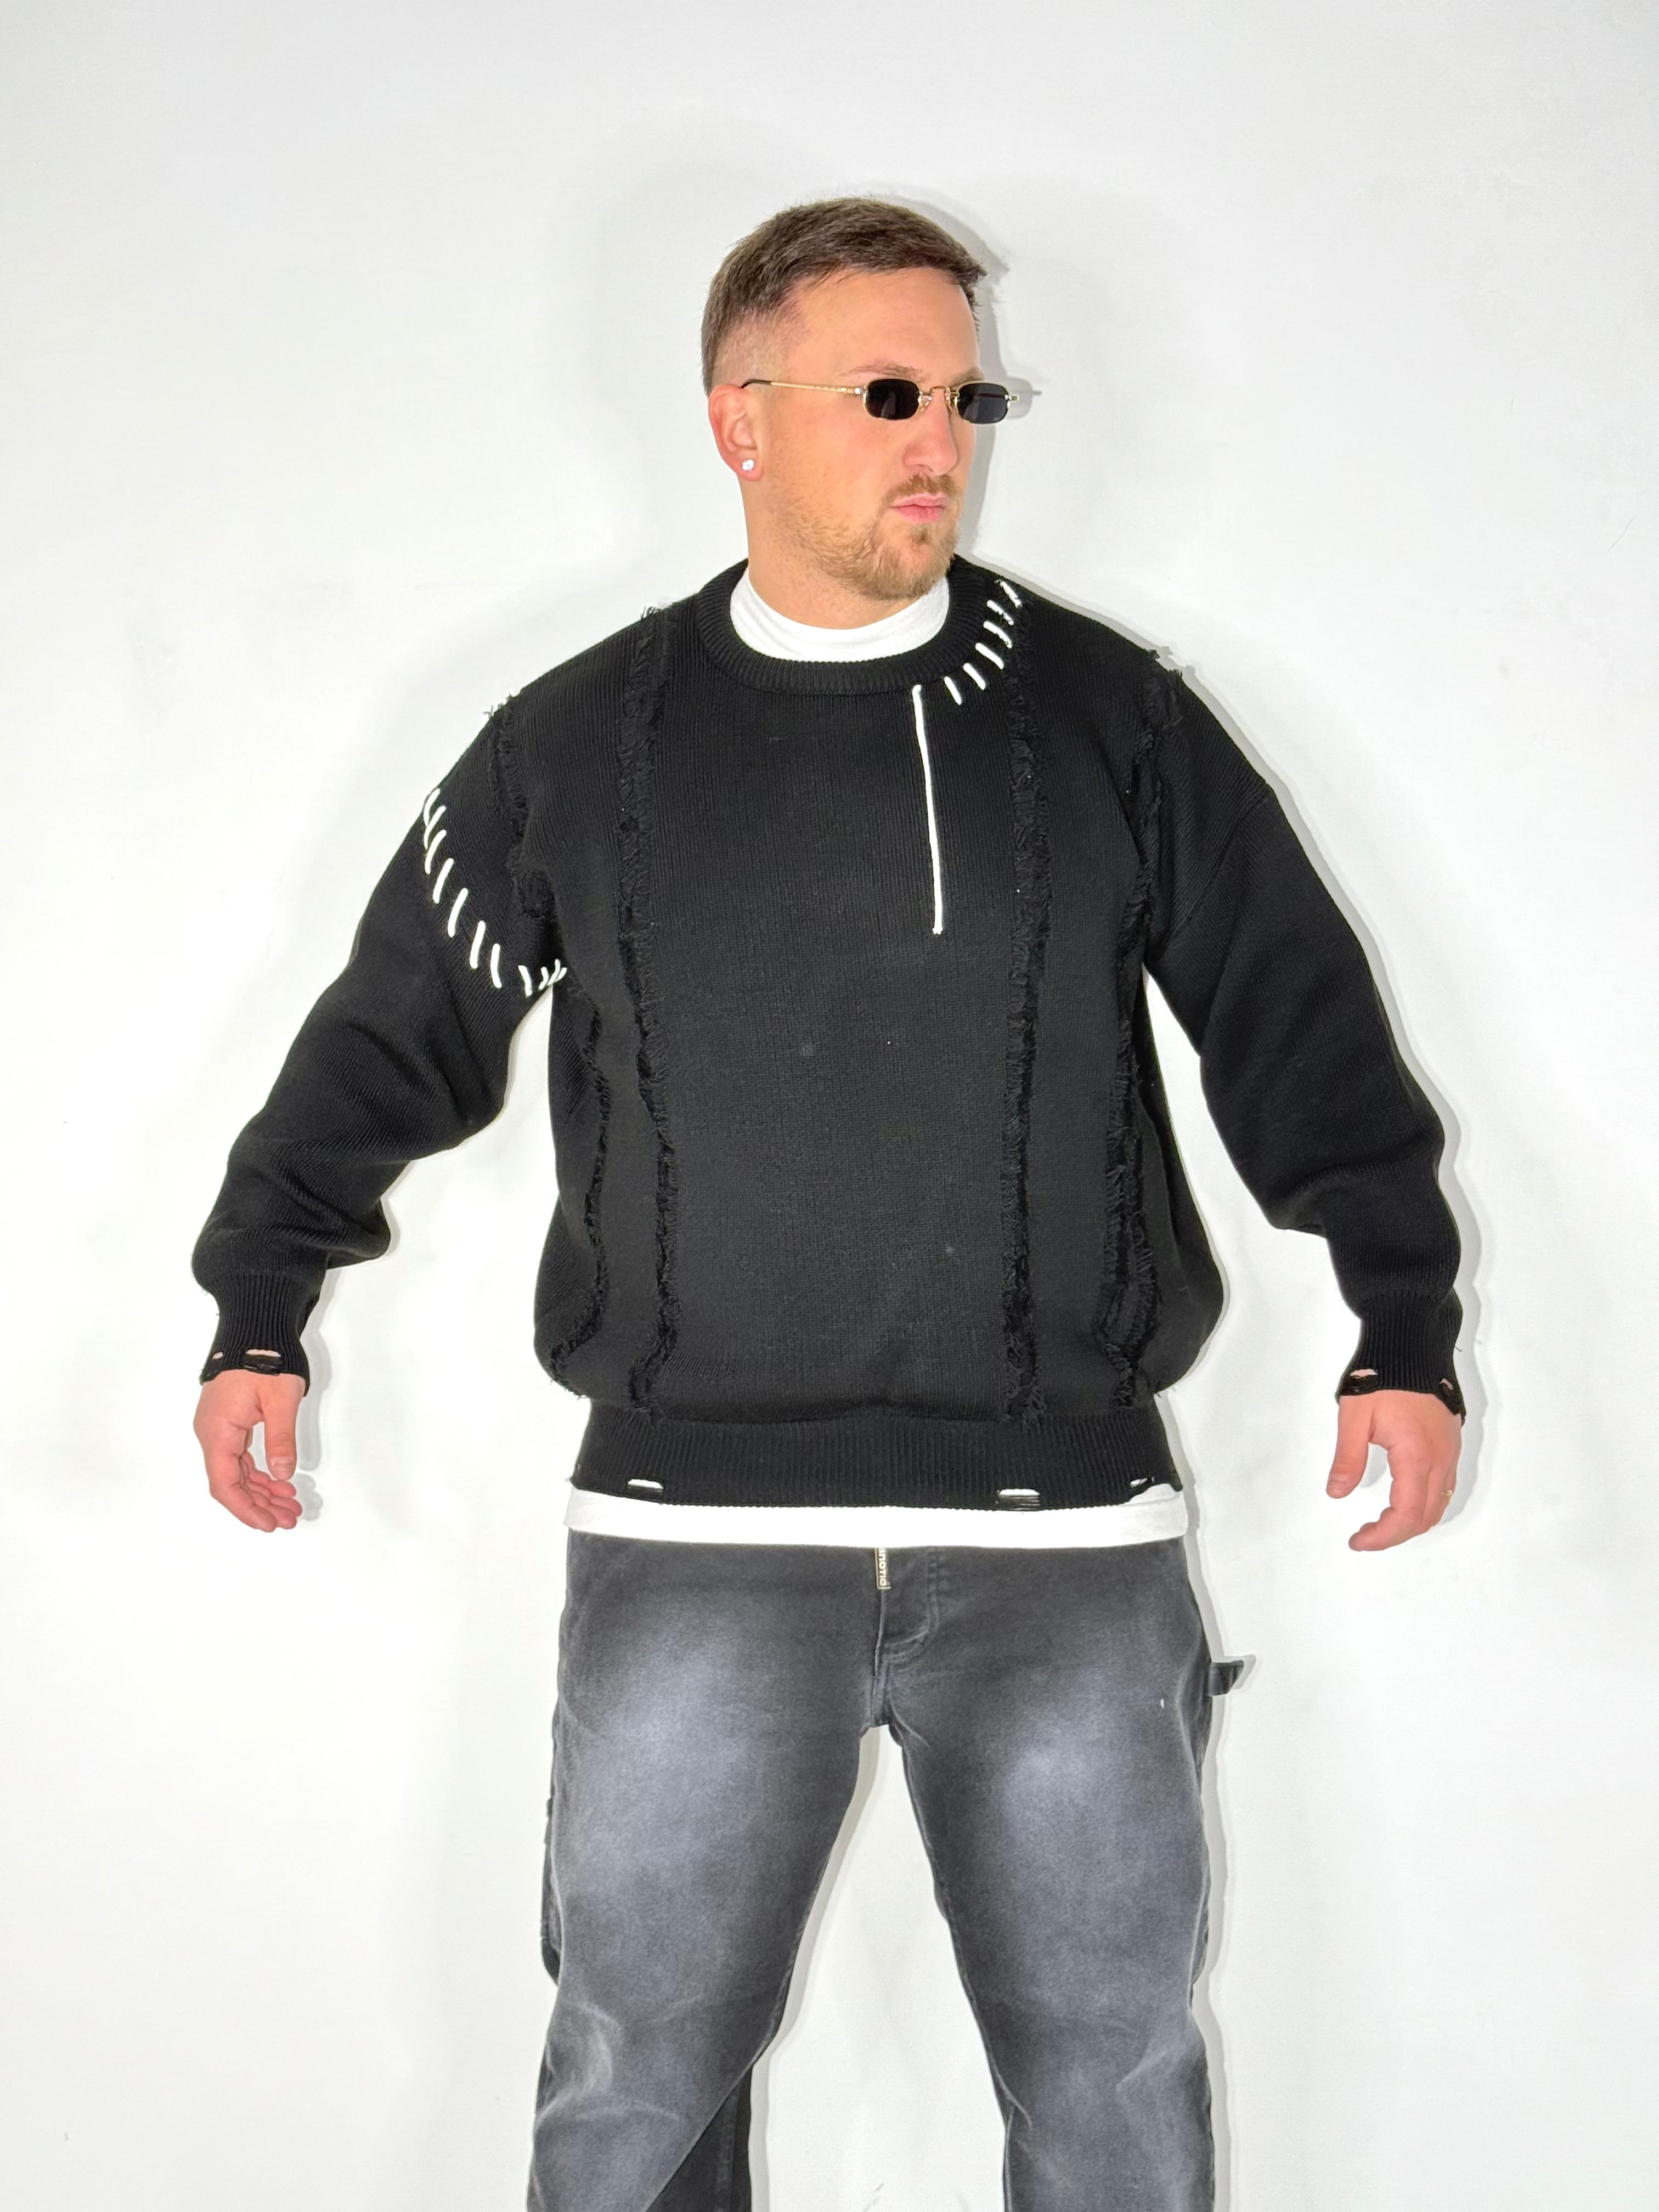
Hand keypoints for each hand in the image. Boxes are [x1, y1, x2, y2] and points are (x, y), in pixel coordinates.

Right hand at [193, 1369, 305, 1531]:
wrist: (254, 1328)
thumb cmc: (265, 1358)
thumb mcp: (280, 1399)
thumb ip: (280, 1439)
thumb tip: (282, 1474)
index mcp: (218, 1432)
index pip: (225, 1485)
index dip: (246, 1509)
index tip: (269, 1524)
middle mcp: (212, 1434)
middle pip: (231, 1483)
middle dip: (260, 1504)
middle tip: (290, 1518)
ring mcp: (219, 1428)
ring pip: (237, 1472)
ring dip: (262, 1490)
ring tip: (290, 1505)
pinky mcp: (229, 1422)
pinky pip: (240, 1457)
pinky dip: (259, 1472)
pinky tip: (279, 1483)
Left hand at [1326, 1388, 1461, 1550]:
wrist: (1412, 1346)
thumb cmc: (1383, 1378)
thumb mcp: (1355, 1416)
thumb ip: (1348, 1457)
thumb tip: (1337, 1492)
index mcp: (1416, 1456)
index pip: (1406, 1514)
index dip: (1382, 1536)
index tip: (1357, 1540)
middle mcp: (1440, 1460)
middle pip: (1426, 1517)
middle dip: (1395, 1534)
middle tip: (1364, 1536)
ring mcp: (1450, 1453)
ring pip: (1439, 1505)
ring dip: (1412, 1522)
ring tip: (1381, 1523)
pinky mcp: (1452, 1444)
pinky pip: (1445, 1487)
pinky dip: (1425, 1505)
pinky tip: (1402, 1501)